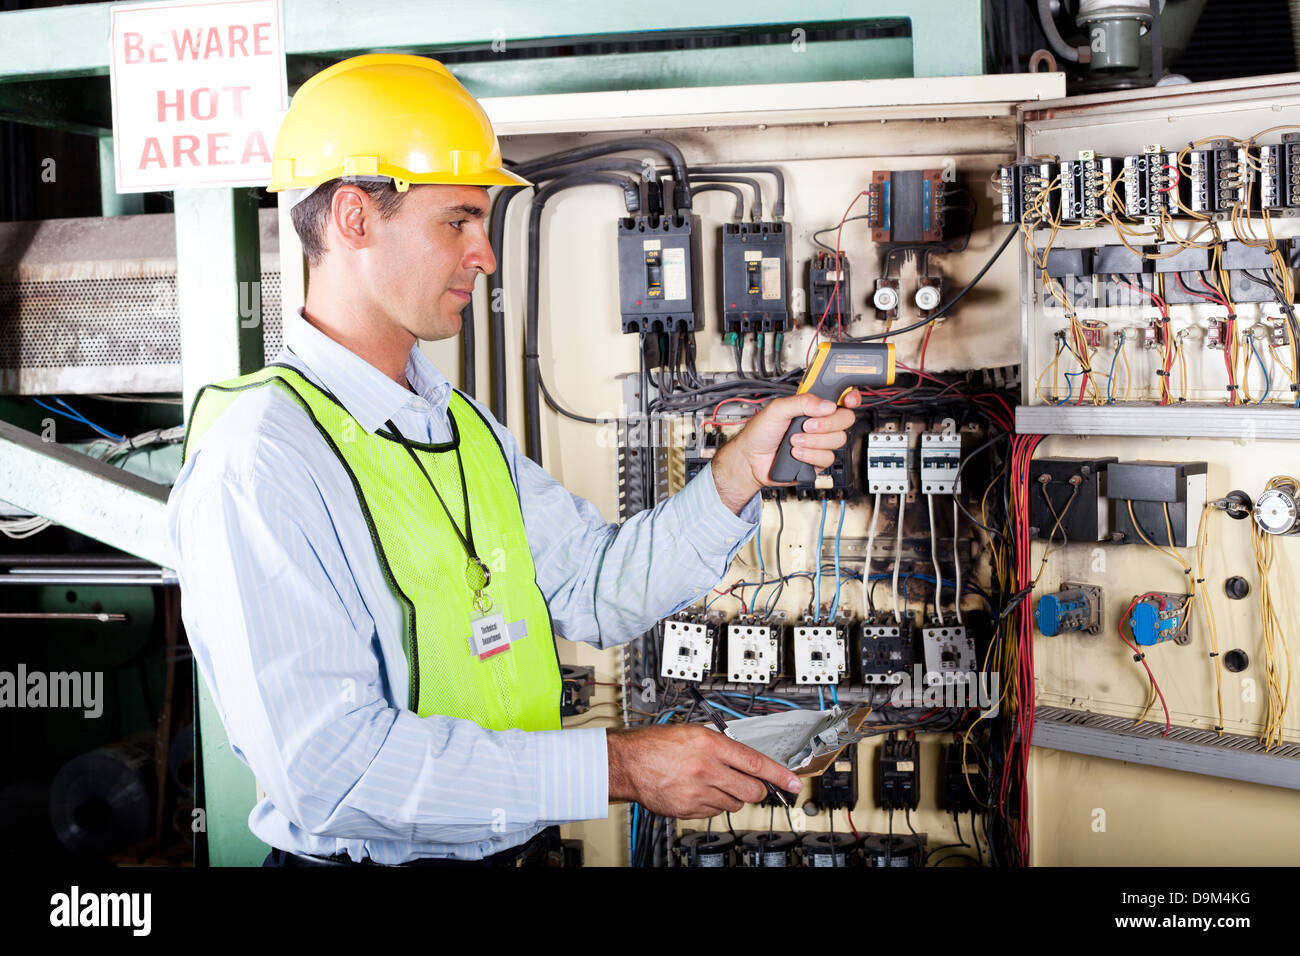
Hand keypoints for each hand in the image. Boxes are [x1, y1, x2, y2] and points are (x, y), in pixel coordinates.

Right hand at [606, 724, 801, 817]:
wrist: (628, 763)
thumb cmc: (656, 744)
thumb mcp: (693, 732)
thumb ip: (722, 745)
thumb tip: (748, 760)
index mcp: (710, 744)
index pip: (756, 762)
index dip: (779, 774)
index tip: (793, 782)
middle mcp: (707, 769)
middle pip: (752, 789)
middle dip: (756, 788)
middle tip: (750, 782)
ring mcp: (698, 792)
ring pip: (735, 803)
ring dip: (732, 795)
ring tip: (714, 782)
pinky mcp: (689, 810)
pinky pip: (714, 812)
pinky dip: (713, 804)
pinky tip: (700, 791)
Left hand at [710, 391, 861, 512]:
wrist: (751, 460)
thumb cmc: (760, 432)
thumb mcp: (777, 409)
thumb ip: (802, 402)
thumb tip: (827, 405)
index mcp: (812, 406)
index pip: (840, 398)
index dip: (850, 397)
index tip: (847, 400)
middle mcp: (819, 422)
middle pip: (845, 419)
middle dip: (826, 424)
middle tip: (806, 425)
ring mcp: (820, 442)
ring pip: (838, 440)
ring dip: (813, 441)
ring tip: (794, 441)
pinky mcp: (818, 460)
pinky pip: (828, 458)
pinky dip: (810, 455)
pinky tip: (796, 453)